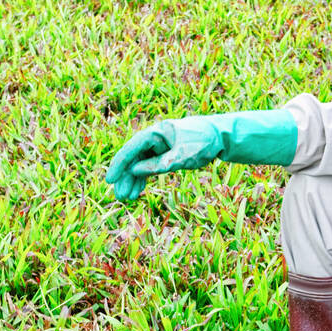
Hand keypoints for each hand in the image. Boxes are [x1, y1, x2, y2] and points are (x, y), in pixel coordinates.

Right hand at [105, 119, 223, 200]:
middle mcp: (156, 138)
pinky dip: (144, 178)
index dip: (120, 164)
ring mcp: (160, 146)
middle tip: (120, 196)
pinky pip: (150, 167)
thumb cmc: (203, 142)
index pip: (132, 148)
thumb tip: (135, 171)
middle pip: (134, 158)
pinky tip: (137, 191)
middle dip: (126, 177)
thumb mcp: (182, 156)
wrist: (221, 137)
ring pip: (141, 164)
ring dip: (133, 180)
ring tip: (127, 198)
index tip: (110, 180)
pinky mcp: (166, 154)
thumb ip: (159, 164)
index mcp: (157, 132)